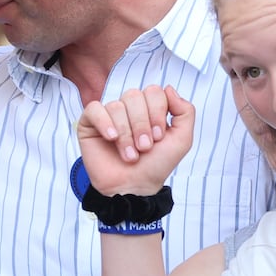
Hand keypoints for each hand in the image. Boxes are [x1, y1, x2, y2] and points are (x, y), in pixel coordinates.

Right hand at [76, 85, 194, 195]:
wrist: (134, 187)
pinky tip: (111, 139)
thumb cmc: (155, 165)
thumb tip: (169, 88)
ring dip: (126, 134)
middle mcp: (129, 108)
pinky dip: (104, 123)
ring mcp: (108, 115)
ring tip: (130, 155)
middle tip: (144, 147)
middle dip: (142, 124)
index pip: (153, 91)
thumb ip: (186, 111)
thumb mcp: (182, 140)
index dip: (157, 113)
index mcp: (149, 108)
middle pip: (134, 96)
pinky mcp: (90, 124)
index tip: (158, 137)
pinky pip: (94, 109)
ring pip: (116, 106)